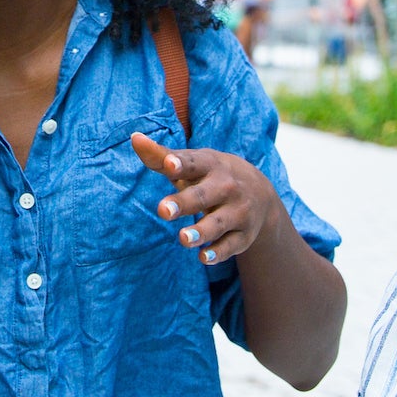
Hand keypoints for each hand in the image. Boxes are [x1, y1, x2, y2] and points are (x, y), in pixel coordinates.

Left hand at [132, 133, 279, 265]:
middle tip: (163, 210)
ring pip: (218, 223)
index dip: (180, 164)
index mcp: (210, 165)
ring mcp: (238, 212)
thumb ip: (161, 156)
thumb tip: (135, 138)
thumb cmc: (211, 175)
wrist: (261, 194)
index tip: (169, 165)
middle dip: (185, 203)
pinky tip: (203, 258)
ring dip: (202, 231)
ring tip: (183, 238)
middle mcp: (227, 187)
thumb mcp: (192, 163)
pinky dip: (218, 253)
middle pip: (204, 195)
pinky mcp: (243, 236)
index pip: (194, 164)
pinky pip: (230, 246)